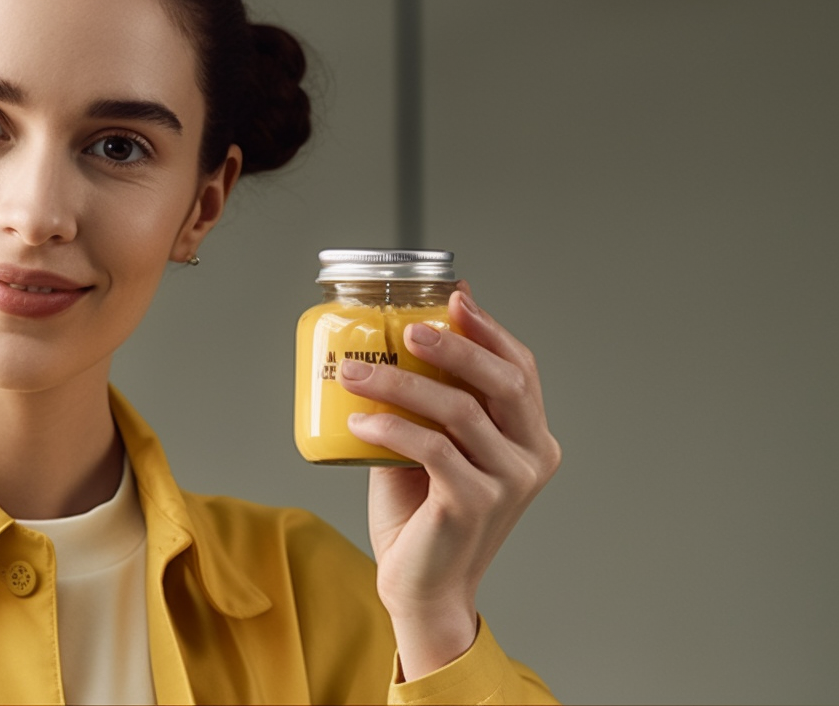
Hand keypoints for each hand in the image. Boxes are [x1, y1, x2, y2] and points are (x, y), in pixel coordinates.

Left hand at [337, 281, 559, 679]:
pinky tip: (358, 421)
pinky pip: (432, 448)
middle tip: (410, 329)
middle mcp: (531, 457)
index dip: (490, 331)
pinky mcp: (474, 503)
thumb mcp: (429, 446)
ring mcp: (508, 482)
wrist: (422, 587)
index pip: (521, 370)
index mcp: (530, 439)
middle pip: (503, 382)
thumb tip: (399, 339)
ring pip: (460, 411)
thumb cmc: (423, 515)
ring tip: (355, 372)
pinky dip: (390, 428)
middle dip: (457, 346)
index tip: (454, 299)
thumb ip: (426, 401)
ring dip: (401, 383)